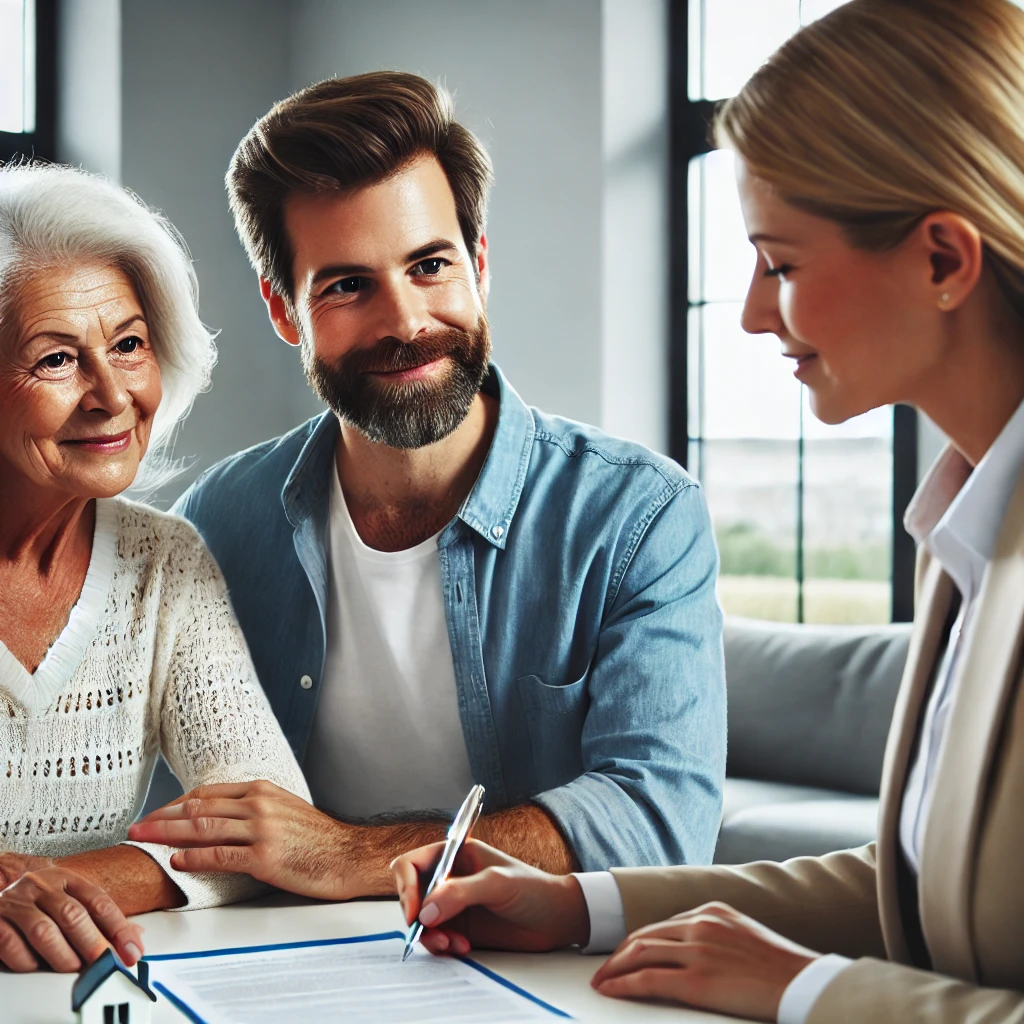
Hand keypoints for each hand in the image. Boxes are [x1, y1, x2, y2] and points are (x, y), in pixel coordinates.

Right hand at [0, 858, 143, 972]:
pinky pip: (13, 945)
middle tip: (105, 963)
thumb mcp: (69, 896)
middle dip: (93, 943)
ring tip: (75, 968)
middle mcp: (42, 886)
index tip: (132, 950)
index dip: (119, 927)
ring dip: (63, 956)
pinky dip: (28, 961)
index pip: (99, 901)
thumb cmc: (38, 897)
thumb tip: (134, 936)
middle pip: (73, 915)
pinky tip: (38, 966)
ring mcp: (17, 903)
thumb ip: (98, 916)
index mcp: (66, 878)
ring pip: (44, 932)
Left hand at [127, 781, 351, 898]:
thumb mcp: (285, 809)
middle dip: (161, 818)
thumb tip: (219, 816)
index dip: (175, 803)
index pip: (207, 792)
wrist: (348, 855)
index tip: (155, 814)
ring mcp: (262, 830)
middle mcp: (259, 805)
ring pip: (203, 827)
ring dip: (167, 835)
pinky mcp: (265, 857)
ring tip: (144, 841)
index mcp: (262, 790)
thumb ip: (253, 809)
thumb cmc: (318, 838)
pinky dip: (194, 858)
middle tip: (136, 827)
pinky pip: (220, 855)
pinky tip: (177, 861)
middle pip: (198, 807)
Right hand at [391, 838, 587, 955]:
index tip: (416, 912)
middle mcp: (450, 878)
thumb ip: (460, 893)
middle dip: (417, 916)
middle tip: (429, 932)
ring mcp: (453, 904)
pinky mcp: (460, 928)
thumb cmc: (533, 889)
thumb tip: (426, 911)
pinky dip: (442, 946)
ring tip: (451, 944)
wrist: (557, 918)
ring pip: (421, 921)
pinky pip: (436, 938)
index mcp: (455, 854)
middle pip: (411, 895)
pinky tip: (462, 947)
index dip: (407, 886)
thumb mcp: (497, 883)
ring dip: (430, 936)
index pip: (413, 863)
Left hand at [590, 901, 816, 1020]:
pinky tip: (612, 990)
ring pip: (640, 953)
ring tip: (601, 982)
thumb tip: (695, 953)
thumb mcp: (745, 934)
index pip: (662, 925)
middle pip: (644, 936)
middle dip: (619, 954)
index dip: (638, 941)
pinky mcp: (697, 980)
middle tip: (603, 969)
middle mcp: (700, 924)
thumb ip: (717, 936)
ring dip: (615, 968)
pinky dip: (624, 984)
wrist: (804, 983)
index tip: (624, 953)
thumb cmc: (781, 967)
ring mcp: (697, 950)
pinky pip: (648, 979)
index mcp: (711, 911)